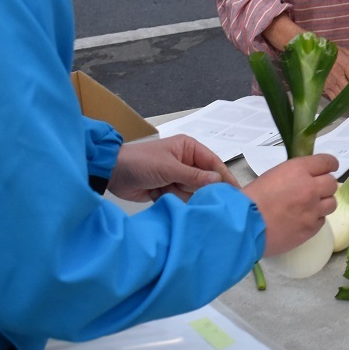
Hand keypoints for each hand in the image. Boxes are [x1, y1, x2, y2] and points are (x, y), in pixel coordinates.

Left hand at [108, 135, 240, 201]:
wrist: (112, 173)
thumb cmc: (141, 163)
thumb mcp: (169, 168)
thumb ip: (194, 176)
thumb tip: (219, 181)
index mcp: (189, 149)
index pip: (213, 163)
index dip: (224, 177)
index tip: (236, 192)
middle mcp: (185, 161)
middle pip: (204, 180)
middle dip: (196, 188)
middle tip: (187, 191)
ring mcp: (176, 176)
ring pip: (192, 192)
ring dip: (179, 194)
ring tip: (164, 189)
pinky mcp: (167, 190)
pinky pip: (179, 199)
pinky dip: (172, 200)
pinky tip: (159, 194)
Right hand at [244, 154, 340, 255]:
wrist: (245, 225)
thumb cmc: (253, 198)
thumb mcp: (274, 175)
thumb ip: (295, 174)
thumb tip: (306, 176)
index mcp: (299, 170)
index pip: (327, 162)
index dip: (330, 164)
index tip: (331, 167)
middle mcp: (310, 188)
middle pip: (332, 183)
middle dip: (325, 185)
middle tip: (315, 189)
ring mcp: (313, 210)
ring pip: (331, 203)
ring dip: (323, 203)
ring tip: (309, 206)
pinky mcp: (311, 229)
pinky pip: (322, 221)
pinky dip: (315, 219)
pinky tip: (302, 219)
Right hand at [326, 45, 348, 111]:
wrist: (315, 54)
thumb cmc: (333, 54)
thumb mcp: (347, 54)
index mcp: (344, 64)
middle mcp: (337, 75)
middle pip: (348, 90)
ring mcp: (330, 82)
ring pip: (341, 96)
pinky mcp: (324, 88)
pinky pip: (333, 98)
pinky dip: (341, 104)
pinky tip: (348, 108)